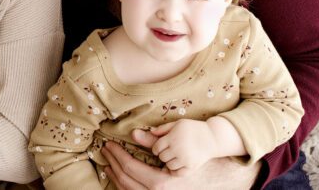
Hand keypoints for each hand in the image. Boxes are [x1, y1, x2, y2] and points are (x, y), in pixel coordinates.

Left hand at [103, 138, 257, 189]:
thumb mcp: (175, 146)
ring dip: (115, 176)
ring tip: (108, 163)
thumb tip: (133, 133)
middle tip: (105, 151)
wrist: (213, 175)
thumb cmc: (194, 155)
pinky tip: (120, 175)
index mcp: (162, 183)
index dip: (117, 155)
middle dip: (112, 165)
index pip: (130, 169)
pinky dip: (124, 185)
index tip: (108, 144)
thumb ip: (153, 140)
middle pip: (126, 181)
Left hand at [147, 119, 218, 171]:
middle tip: (168, 151)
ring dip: (169, 162)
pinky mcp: (191, 167)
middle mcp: (178, 149)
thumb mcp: (178, 124)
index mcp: (173, 137)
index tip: (159, 147)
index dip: (156, 148)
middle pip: (161, 157)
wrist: (212, 138)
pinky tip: (177, 164)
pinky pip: (177, 173)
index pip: (156, 147)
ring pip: (168, 166)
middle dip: (162, 154)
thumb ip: (162, 128)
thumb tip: (146, 132)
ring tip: (174, 157)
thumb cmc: (193, 128)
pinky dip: (175, 170)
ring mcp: (185, 159)